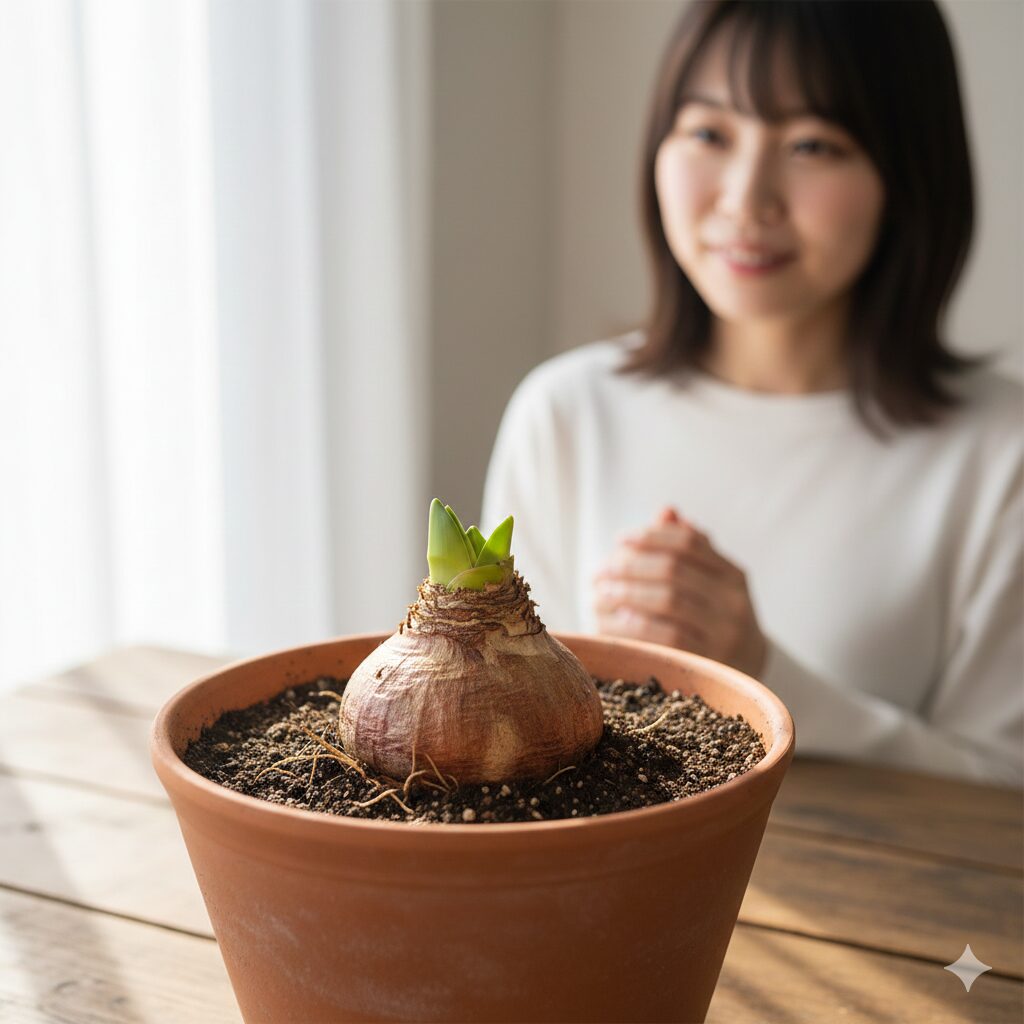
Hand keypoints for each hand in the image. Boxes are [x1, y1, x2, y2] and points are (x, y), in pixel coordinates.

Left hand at [592, 507, 766, 677]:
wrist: (747, 671)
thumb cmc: (716, 619)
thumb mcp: (711, 584)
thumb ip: (690, 549)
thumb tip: (666, 511)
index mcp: (734, 575)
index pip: (688, 543)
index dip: (651, 536)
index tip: (620, 539)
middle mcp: (734, 601)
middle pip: (673, 570)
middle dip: (631, 566)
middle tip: (601, 570)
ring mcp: (725, 633)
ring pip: (669, 601)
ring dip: (627, 593)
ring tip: (601, 591)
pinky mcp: (710, 662)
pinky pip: (668, 637)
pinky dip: (638, 623)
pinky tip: (618, 616)